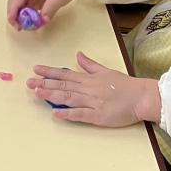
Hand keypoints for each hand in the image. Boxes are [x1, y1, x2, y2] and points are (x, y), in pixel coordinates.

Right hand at [6, 0, 88, 29]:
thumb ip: (50, 9)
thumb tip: (41, 21)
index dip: (12, 11)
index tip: (15, 23)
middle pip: (15, 3)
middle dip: (14, 16)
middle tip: (20, 28)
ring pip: (19, 7)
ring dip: (21, 17)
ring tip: (27, 26)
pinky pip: (27, 8)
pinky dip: (28, 16)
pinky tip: (33, 22)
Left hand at [27, 53, 161, 126]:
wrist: (142, 97)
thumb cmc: (125, 85)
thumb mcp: (105, 70)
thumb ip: (89, 64)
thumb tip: (78, 54)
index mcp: (89, 79)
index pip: (65, 74)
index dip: (49, 72)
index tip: (36, 69)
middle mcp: (88, 89)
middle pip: (63, 85)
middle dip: (45, 83)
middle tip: (28, 82)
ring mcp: (92, 102)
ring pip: (68, 97)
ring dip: (51, 95)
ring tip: (37, 93)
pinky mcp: (98, 115)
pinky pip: (80, 114)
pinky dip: (67, 113)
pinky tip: (55, 112)